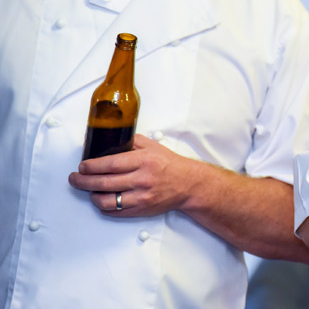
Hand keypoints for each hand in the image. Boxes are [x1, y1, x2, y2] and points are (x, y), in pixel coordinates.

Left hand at [68, 134, 196, 216]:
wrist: (187, 184)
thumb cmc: (169, 164)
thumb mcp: (153, 146)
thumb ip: (131, 142)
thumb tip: (110, 142)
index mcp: (144, 161)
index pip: (110, 164)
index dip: (91, 166)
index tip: (82, 166)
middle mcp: (142, 179)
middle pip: (104, 182)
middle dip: (83, 181)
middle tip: (75, 178)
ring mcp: (141, 197)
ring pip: (106, 200)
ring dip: (92, 195)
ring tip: (88, 190)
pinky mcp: (141, 210)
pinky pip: (115, 211)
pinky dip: (103, 207)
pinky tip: (101, 199)